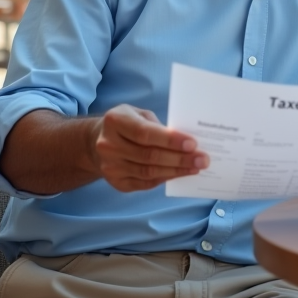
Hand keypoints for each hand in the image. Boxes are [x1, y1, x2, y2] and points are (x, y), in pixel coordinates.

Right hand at [92, 105, 209, 191]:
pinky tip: (179, 174)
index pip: (145, 134)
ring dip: (176, 171)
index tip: (193, 144)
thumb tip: (185, 142)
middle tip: (202, 159)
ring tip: (195, 168)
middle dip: (180, 158)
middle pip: (149, 156)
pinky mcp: (116, 182)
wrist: (96, 142)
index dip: (170, 140)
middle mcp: (108, 145)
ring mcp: (110, 166)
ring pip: (149, 172)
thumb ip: (157, 126)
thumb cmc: (126, 124)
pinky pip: (145, 183)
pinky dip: (165, 178)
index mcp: (115, 122)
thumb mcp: (138, 114)